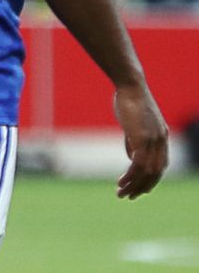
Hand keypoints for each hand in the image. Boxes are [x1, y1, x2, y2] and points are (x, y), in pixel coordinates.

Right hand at [113, 83, 168, 198]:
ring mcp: (153, 140)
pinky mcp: (142, 138)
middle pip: (156, 173)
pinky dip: (130, 176)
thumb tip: (131, 158)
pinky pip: (138, 164)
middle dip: (142, 187)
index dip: (150, 180)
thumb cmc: (128, 100)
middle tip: (128, 197)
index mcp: (161, 137)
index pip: (160, 166)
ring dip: (134, 185)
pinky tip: (121, 181)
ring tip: (120, 193)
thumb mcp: (134, 124)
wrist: (130, 85)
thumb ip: (134, 141)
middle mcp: (161, 141)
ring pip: (147, 171)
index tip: (138, 190)